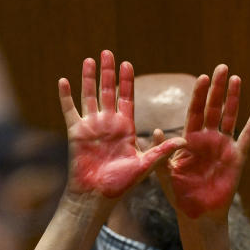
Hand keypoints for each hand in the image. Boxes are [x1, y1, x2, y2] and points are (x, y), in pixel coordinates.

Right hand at [58, 50, 182, 198]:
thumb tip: (186, 140)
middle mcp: (107, 124)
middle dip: (107, 72)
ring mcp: (90, 127)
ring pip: (89, 96)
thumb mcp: (147, 165)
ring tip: (89, 59)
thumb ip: (163, 150)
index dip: (126, 81)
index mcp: (124, 128)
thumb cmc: (121, 185)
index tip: (127, 64)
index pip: (126, 97)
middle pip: (107, 91)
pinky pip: (69, 111)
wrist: (97, 197)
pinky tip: (63, 81)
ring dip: (88, 78)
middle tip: (107, 52)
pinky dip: (65, 96)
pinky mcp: (76, 133)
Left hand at [159, 64, 249, 219]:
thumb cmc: (179, 195)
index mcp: (189, 140)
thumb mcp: (165, 173)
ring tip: (236, 78)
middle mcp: (207, 139)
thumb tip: (155, 131)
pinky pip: (247, 137)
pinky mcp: (237, 157)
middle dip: (217, 88)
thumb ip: (162, 153)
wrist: (197, 214)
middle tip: (221, 67)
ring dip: (233, 98)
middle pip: (213, 108)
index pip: (194, 112)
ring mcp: (223, 146)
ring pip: (230, 117)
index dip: (199, 95)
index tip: (202, 77)